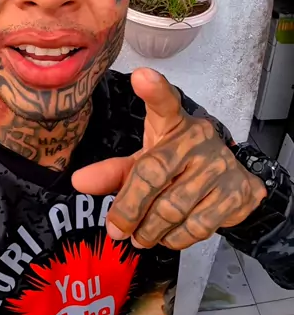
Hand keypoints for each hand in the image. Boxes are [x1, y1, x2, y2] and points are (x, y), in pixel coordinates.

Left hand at [72, 68, 266, 249]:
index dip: (154, 89)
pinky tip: (168, 238)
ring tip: (140, 238)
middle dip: (130, 209)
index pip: (164, 102)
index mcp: (173, 122)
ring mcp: (220, 165)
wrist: (232, 182)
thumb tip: (78, 182)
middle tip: (117, 230)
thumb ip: (114, 171)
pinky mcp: (237, 192)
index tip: (141, 76)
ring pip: (174, 207)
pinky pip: (199, 225)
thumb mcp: (145, 161)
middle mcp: (198, 137)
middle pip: (154, 174)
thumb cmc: (179, 166)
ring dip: (151, 230)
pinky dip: (177, 239)